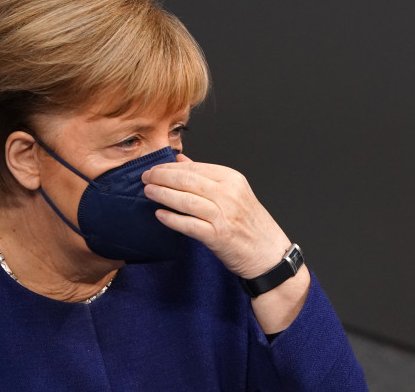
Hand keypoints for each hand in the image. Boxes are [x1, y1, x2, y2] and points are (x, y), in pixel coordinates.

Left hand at [141, 154, 291, 278]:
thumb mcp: (233, 193)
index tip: (155, 169)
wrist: (269, 253)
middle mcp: (229, 194)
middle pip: (188, 180)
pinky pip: (189, 225)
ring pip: (186, 200)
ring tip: (148, 192)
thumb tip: (179, 160)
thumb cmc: (250, 224)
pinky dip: (172, 219)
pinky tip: (159, 215)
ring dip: (163, 195)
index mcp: (232, 179)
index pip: (195, 168)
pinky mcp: (218, 236)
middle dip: (162, 177)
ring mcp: (224, 215)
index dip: (170, 167)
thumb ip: (205, 176)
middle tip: (146, 178)